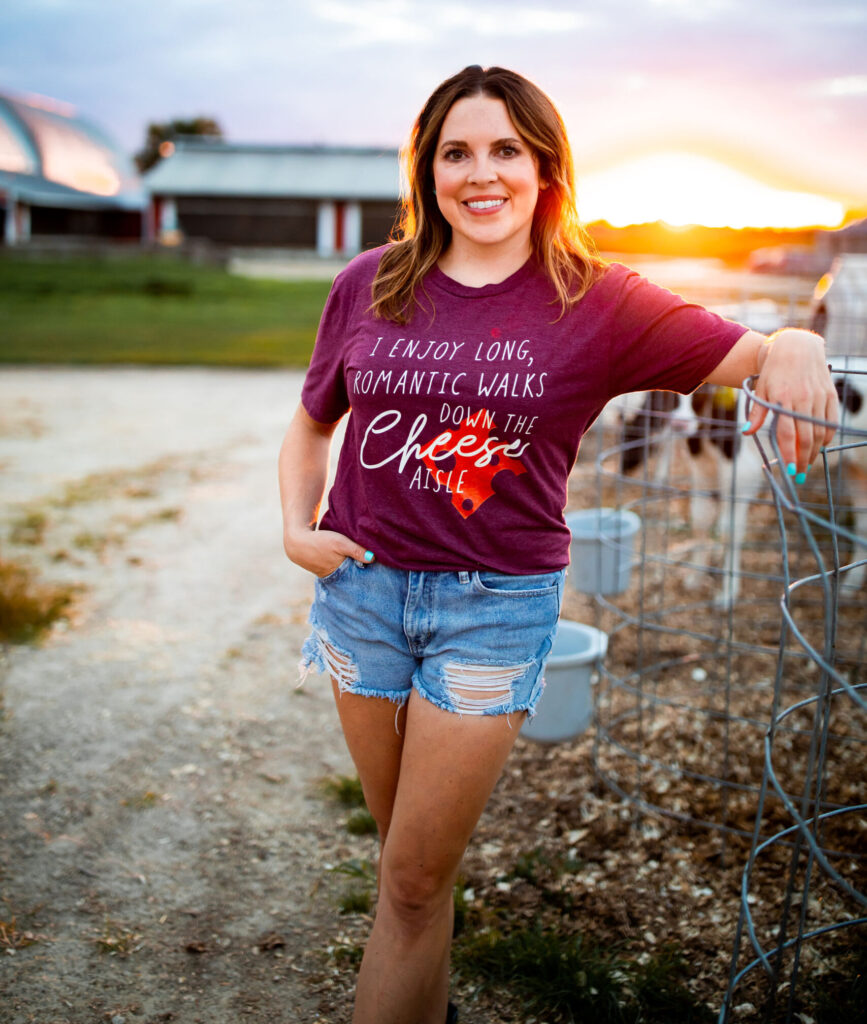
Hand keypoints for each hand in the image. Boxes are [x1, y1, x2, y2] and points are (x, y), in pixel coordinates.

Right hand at [283, 527, 374, 577]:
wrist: (296, 540)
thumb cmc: (319, 541)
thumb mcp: (340, 543)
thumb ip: (356, 550)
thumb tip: (373, 559)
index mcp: (339, 573)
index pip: (357, 578)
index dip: (366, 575)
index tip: (377, 574)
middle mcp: (333, 576)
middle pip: (351, 577)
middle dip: (359, 574)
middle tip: (372, 572)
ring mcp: (326, 573)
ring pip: (343, 573)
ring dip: (350, 569)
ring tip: (360, 565)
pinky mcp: (321, 568)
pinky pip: (335, 569)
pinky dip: (340, 565)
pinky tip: (344, 560)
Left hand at [742, 329, 838, 475]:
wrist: (796, 347)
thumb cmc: (774, 371)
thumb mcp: (761, 390)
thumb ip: (758, 412)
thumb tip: (748, 431)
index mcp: (783, 399)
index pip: (787, 434)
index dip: (789, 453)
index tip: (789, 470)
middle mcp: (803, 399)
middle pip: (806, 437)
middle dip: (803, 460)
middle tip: (800, 474)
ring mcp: (819, 397)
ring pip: (820, 431)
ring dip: (815, 451)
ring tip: (808, 463)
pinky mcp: (830, 394)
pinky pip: (831, 420)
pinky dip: (827, 435)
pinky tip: (821, 445)